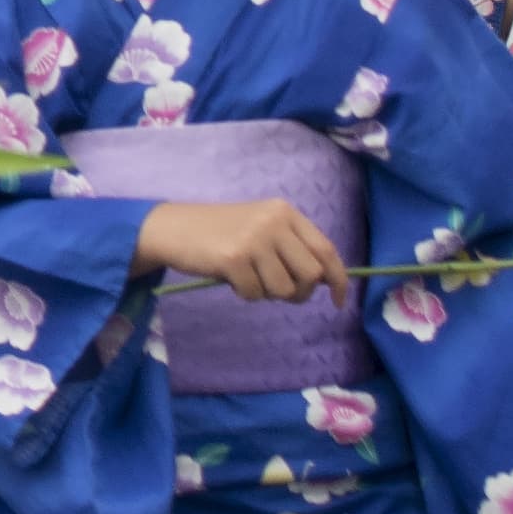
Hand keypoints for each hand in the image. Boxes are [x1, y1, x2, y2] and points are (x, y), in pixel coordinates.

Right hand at [134, 195, 345, 300]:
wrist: (173, 227)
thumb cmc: (220, 232)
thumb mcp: (262, 228)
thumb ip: (292, 247)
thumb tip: (326, 281)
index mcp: (285, 212)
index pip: (325, 250)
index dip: (338, 279)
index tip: (339, 301)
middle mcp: (274, 221)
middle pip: (311, 274)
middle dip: (299, 292)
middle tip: (277, 290)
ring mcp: (254, 238)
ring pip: (284, 289)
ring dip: (268, 294)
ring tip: (249, 278)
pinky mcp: (234, 258)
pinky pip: (255, 294)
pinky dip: (245, 294)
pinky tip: (231, 278)